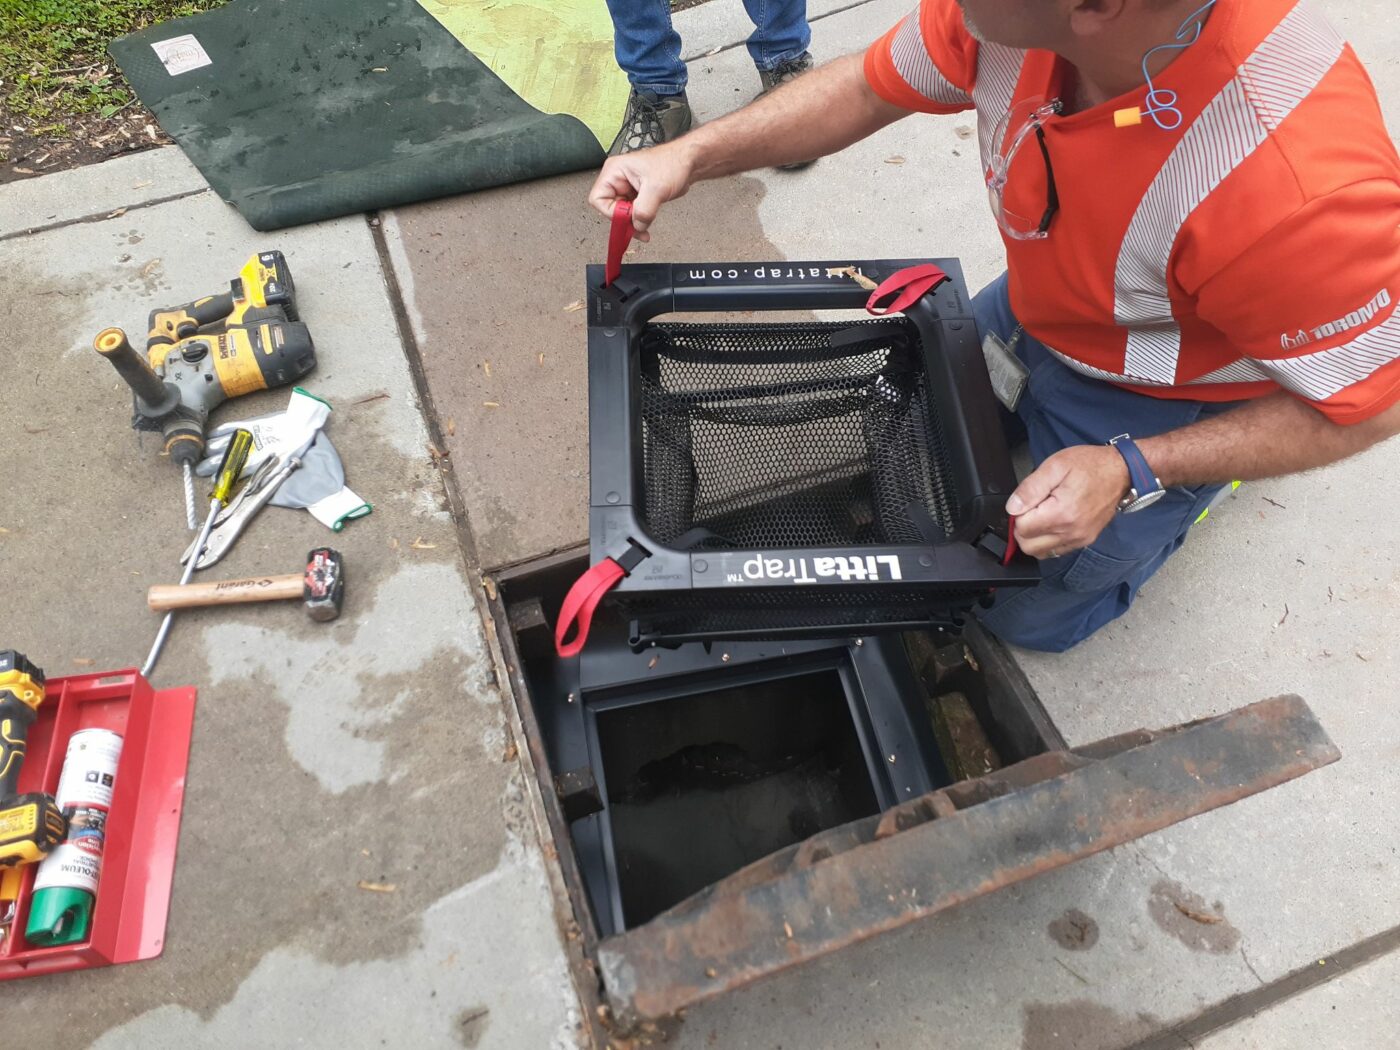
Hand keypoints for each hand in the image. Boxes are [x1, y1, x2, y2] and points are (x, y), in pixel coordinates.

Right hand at [587, 142, 695, 241]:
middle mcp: (618, 179)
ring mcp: (627, 188)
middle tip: (638, 225)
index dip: (611, 212)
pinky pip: (632, 214)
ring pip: (621, 214)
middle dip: (624, 220)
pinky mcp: (637, 196)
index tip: (627, 218)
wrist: (688, 163)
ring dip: (633, 223)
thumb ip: (644, 210)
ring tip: (645, 226)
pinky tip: (647, 225)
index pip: (598, 199)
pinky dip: (639, 222)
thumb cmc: (672, 163)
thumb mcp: (656, 188)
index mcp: (614, 171)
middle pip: (609, 208)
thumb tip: (637, 225)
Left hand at [1006, 445, 1129, 558]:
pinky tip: (1052, 522)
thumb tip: (1013, 507)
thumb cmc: (1090, 466)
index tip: (1029, 500)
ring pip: (1041, 552)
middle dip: (1023, 528)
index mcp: (1062, 513)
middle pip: (1028, 546)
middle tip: (1032, 508)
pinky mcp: (1084, 541)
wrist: (1121, 472)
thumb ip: (1030, 488)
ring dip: (1034, 537)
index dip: (1019, 513)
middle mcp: (1071, 532)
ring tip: (1042, 515)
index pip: (1022, 528)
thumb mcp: (1055, 466)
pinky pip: (1056, 551)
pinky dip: (1047, 541)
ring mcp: (1079, 539)